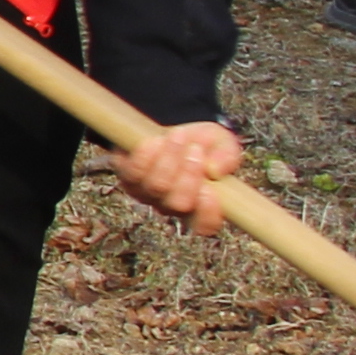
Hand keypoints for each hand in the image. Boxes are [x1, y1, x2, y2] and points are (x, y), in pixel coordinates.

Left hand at [112, 120, 247, 237]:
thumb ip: (227, 156)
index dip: (208, 213)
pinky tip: (156, 140)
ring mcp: (148, 194)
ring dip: (169, 159)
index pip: (205, 225)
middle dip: (189, 175)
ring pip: (156, 186)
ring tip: (178, 135)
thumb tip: (216, 170)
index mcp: (201, 204)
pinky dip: (146, 155)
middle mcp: (172, 205)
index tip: (211, 191)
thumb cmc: (201, 143)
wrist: (170, 129)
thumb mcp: (222, 143)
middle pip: (178, 204)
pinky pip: (133, 173)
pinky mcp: (128, 178)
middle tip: (195, 149)